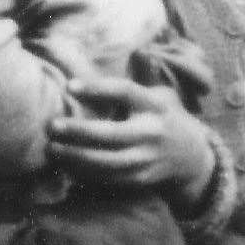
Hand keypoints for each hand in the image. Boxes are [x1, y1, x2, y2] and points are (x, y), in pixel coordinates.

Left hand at [46, 75, 214, 207]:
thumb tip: (114, 65)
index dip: (97, 89)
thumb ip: (136, 84)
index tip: (69, 86)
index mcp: (155, 105)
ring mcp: (147, 159)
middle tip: (52, 126)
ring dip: (76, 156)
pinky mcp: (140, 179)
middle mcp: (152, 133)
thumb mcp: (159, 95)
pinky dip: (85, 173)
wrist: (192, 157)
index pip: (125, 92)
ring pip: (107, 162)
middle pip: (111, 133)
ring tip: (52, 148)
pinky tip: (65, 165)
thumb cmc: (163, 117)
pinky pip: (108, 178)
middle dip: (79, 131)